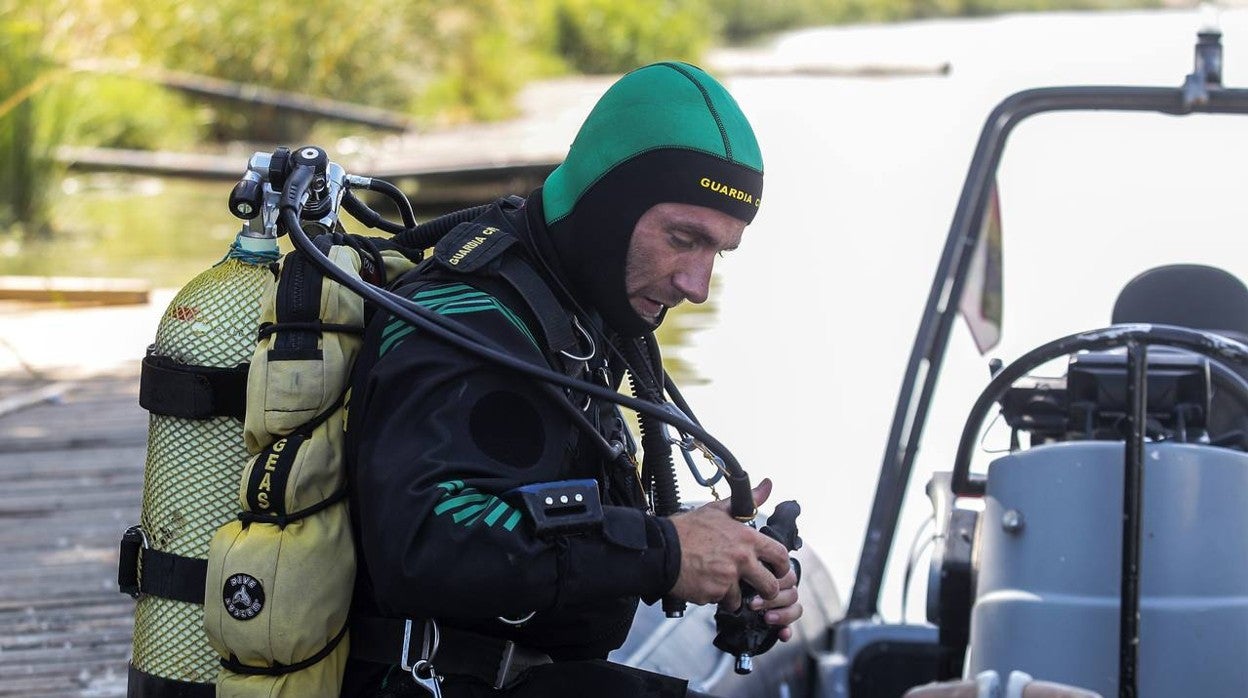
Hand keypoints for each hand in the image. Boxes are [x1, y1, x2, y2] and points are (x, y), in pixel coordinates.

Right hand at [667, 478, 791, 609]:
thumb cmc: (687, 529)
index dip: (782, 566)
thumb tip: (767, 486)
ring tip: (719, 583)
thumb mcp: (718, 510)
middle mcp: (741, 560)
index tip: (778, 570)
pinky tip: (703, 583)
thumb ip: (748, 500)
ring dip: (733, 595)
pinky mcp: (713, 594)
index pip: (780, 555)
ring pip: (742, 598)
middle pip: (769, 586)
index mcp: (746, 539)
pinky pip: (719, 601)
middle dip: (766, 590)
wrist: (662, 549)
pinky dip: (713, 596)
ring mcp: (727, 579)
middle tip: (758, 589)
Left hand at [738, 562, 802, 641]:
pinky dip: (786, 631)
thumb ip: (749, 577)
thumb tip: (746, 578)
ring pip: (796, 609)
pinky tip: (782, 635)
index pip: (788, 577)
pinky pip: (790, 628)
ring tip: (766, 618)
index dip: (776, 582)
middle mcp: (785, 591)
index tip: (758, 584)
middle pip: (792, 593)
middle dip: (773, 599)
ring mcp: (785, 607)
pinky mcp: (781, 624)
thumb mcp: (741, 579)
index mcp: (777, 576)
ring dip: (782, 614)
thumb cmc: (735, 586)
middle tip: (753, 604)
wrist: (724, 604)